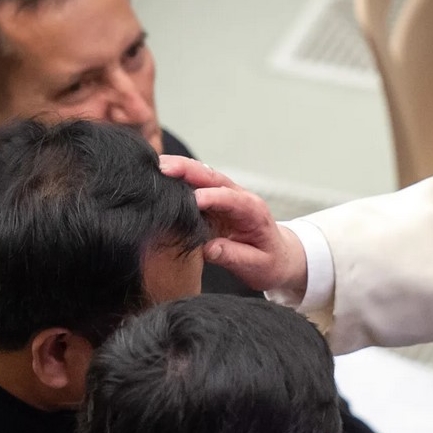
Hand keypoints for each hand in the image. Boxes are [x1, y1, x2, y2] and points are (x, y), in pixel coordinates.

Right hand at [159, 155, 307, 293]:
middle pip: (212, 177)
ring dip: (178, 169)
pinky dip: (177, 179)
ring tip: (153, 166)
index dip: (211, 197)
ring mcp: (225, 196)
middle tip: (162, 167)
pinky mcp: (213, 201)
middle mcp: (239, 197)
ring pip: (200, 176)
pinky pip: (194, 186)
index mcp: (253, 211)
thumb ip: (234, 257)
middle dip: (187, 170)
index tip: (191, 200)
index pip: (231, 200)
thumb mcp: (258, 266)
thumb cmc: (270, 262)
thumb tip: (210, 249)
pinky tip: (158, 177)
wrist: (279, 257)